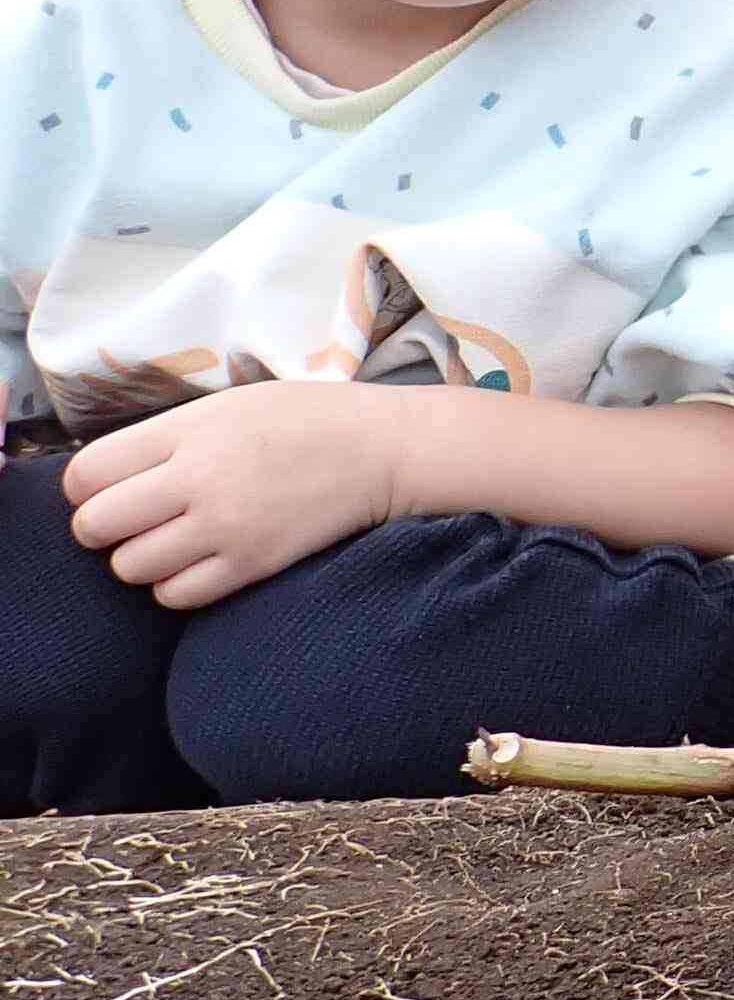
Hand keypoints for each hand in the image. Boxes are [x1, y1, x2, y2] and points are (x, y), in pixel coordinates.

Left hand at [62, 380, 406, 608]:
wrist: (383, 449)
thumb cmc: (305, 418)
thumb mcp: (229, 405)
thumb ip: (167, 437)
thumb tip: (106, 476)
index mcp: (189, 430)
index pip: (87, 474)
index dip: (85, 488)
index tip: (107, 489)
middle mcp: (199, 479)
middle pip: (96, 525)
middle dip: (103, 527)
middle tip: (133, 520)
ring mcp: (225, 526)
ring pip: (130, 567)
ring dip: (140, 558)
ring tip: (172, 540)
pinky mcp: (251, 564)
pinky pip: (175, 595)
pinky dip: (175, 585)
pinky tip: (199, 562)